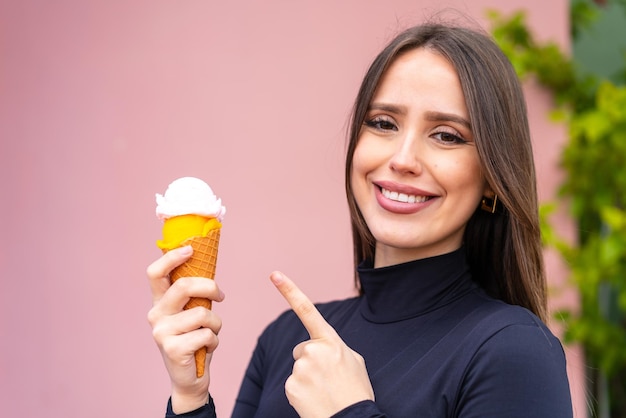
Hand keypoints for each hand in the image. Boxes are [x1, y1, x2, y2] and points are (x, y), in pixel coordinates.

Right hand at [146, 245, 224, 413]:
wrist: (190, 377)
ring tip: (210, 333)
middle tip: (220, 296)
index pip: (155, 273)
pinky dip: (214, 341)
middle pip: (183, 286)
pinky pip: (206, 334)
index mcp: (159, 302)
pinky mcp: (172, 349)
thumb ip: (193, 293)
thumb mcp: (192, 311)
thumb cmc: (194, 338)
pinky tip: (206, 348)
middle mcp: (155, 315)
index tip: (190, 250)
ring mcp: (161, 333)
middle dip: (209, 287)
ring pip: (202, 313)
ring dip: (216, 323)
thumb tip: (204, 260)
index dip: (171, 258)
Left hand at [270, 271, 374, 417]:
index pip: (307, 310)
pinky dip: (302, 393)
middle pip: (302, 350)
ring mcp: (300, 369)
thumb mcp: (354, 361)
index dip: (290, 290)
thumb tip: (321, 348)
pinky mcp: (291, 387)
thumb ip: (334, 347)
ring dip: (308, 379)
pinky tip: (315, 400)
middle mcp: (313, 350)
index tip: (274, 274)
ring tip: (326, 391)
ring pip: (298, 369)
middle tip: (330, 379)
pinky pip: (293, 385)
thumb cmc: (356, 391)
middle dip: (311, 362)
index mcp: (330, 341)